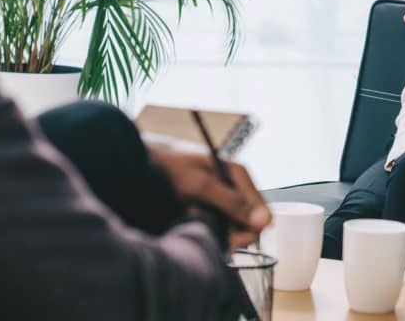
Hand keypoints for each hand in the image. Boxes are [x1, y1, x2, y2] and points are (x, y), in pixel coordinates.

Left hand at [147, 145, 270, 248]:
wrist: (140, 167)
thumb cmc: (170, 170)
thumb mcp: (200, 185)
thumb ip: (231, 202)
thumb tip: (264, 221)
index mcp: (239, 176)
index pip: (263, 215)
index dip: (250, 230)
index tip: (230, 237)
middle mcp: (235, 189)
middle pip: (249, 226)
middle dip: (230, 233)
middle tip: (206, 226)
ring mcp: (222, 201)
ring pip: (233, 232)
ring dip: (215, 232)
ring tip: (192, 219)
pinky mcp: (211, 211)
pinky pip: (218, 231)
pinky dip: (206, 230)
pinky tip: (190, 221)